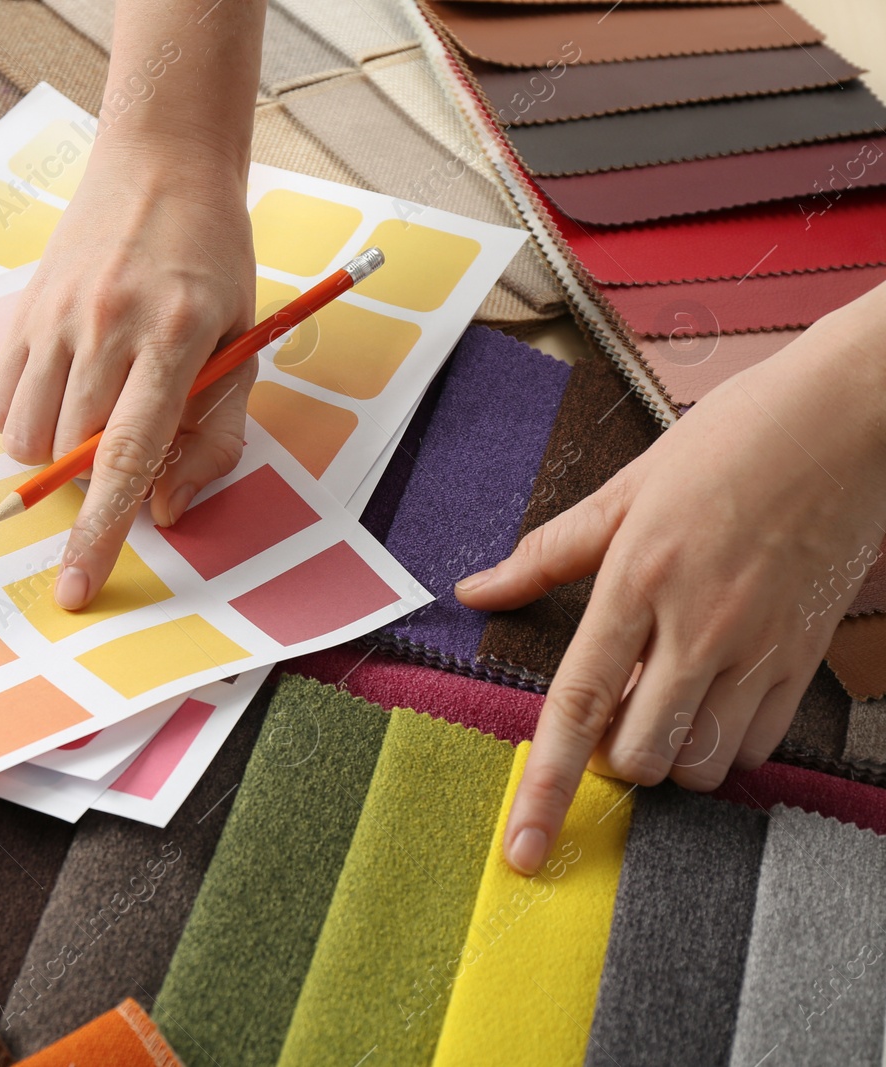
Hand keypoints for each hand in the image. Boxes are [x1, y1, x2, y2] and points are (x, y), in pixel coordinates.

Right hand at [0, 139, 256, 608]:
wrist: (162, 166)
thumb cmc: (214, 265)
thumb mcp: (244, 346)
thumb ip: (213, 437)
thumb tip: (165, 511)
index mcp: (175, 337)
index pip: (126, 458)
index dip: (100, 532)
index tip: (76, 587)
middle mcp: (108, 325)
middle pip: (69, 455)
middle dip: (92, 480)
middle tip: (129, 441)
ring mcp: (57, 316)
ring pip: (24, 437)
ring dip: (55, 457)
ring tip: (95, 416)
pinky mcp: (23, 310)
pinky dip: (22, 423)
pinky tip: (62, 393)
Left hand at [456, 285, 885, 873]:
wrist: (848, 419)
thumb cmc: (731, 442)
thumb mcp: (626, 488)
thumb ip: (547, 554)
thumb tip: (477, 591)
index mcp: (637, 579)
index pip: (576, 705)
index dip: (543, 786)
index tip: (521, 848)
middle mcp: (697, 625)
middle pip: (638, 754)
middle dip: (611, 757)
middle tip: (611, 711)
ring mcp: (759, 647)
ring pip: (700, 762)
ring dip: (667, 753)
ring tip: (662, 701)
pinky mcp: (806, 656)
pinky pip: (758, 745)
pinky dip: (724, 745)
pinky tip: (711, 699)